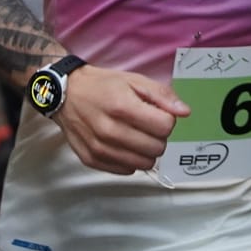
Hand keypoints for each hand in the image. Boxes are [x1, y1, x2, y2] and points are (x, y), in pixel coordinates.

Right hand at [50, 67, 190, 175]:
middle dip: (158, 136)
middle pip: (157, 148)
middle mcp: (110, 130)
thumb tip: (184, 112)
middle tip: (147, 125)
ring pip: (144, 163)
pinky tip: (123, 144)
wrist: (65, 94)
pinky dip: (130, 159)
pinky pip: (127, 170)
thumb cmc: (102, 85)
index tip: (156, 114)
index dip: (166, 120)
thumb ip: (162, 95)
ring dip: (146, 150)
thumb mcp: (134, 80)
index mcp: (122, 106)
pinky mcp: (92, 159)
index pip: (165, 127)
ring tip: (136, 135)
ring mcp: (99, 148)